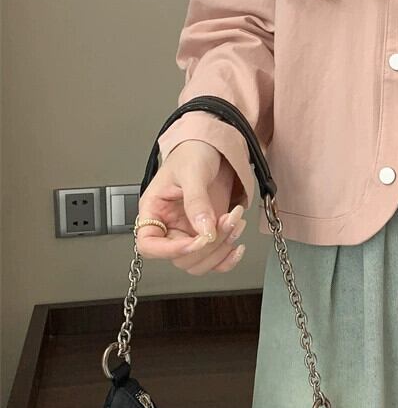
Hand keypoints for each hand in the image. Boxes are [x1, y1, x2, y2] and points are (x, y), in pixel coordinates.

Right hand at [135, 140, 247, 273]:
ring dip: (221, 248)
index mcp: (154, 211)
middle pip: (180, 258)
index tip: (198, 239)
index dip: (172, 250)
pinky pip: (214, 260)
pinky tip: (238, 244)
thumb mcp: (192, 172)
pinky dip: (227, 258)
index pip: (149, 245)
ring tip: (235, 220)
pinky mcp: (208, 234)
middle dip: (208, 245)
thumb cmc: (193, 152)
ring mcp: (189, 232)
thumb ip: (196, 201)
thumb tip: (204, 230)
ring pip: (199, 262)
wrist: (214, 146)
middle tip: (227, 220)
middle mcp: (170, 226)